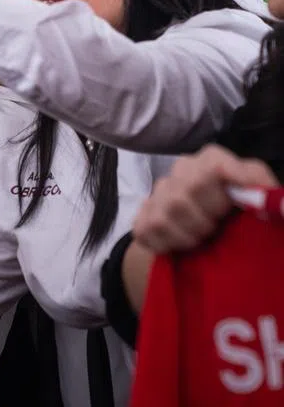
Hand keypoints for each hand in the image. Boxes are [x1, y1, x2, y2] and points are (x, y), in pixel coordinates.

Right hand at [133, 144, 278, 253]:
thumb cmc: (240, 213)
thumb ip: (263, 190)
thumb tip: (265, 199)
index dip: (227, 188)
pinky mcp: (140, 217)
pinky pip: (147, 230)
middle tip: (218, 228)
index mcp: (211, 160)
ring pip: (165, 213)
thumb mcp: (260, 197)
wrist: (208, 233)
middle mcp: (181, 170)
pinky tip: (180, 246)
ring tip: (201, 239)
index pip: (215, 164)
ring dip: (188, 235)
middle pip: (188, 189)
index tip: (235, 207)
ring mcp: (157, 193)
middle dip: (207, 218)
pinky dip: (167, 245)